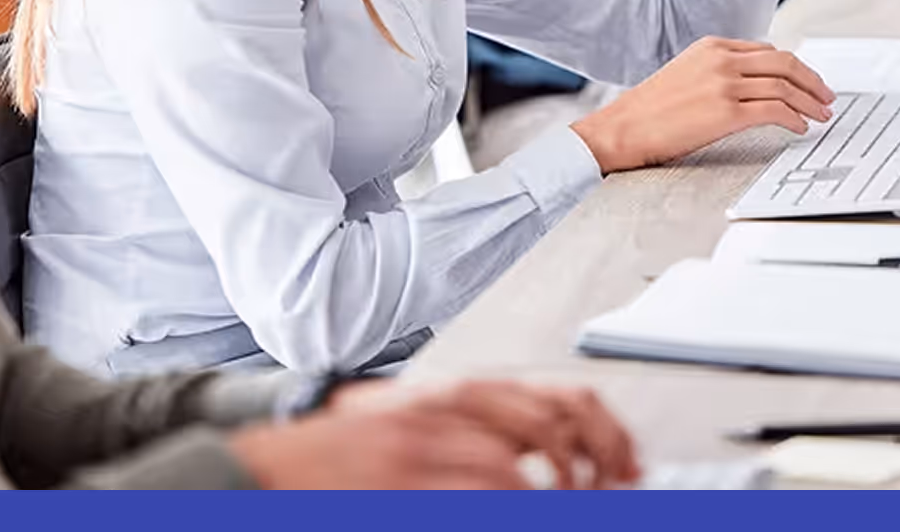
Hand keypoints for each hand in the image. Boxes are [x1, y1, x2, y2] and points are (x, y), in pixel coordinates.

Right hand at [229, 378, 638, 489]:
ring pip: (517, 464)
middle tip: (620, 491)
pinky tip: (530, 503)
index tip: (631, 465)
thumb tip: (539, 467)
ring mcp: (422, 443)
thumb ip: (476, 436)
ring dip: (559, 494)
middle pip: (549, 420)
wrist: (267, 471)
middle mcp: (445, 406)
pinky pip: (479, 491)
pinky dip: (515, 500)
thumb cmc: (342, 458)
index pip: (553, 394)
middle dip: (597, 463)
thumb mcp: (417, 428)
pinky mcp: (402, 478)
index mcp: (457, 392)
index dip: (606, 431)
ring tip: (578, 506)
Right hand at [571, 36, 836, 173]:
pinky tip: (799, 128)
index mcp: (711, 46)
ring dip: (809, 102)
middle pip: (783, 62)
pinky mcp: (726, 112)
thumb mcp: (685, 73)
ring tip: (820, 115)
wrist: (624, 127)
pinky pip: (774, 111)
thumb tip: (753, 85)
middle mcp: (720, 60)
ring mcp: (724, 84)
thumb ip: (717, 70)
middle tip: (826, 96)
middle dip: (811, 80)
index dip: (793, 67)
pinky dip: (794, 119)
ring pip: (783, 86)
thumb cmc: (650, 109)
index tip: (806, 82)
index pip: (766, 50)